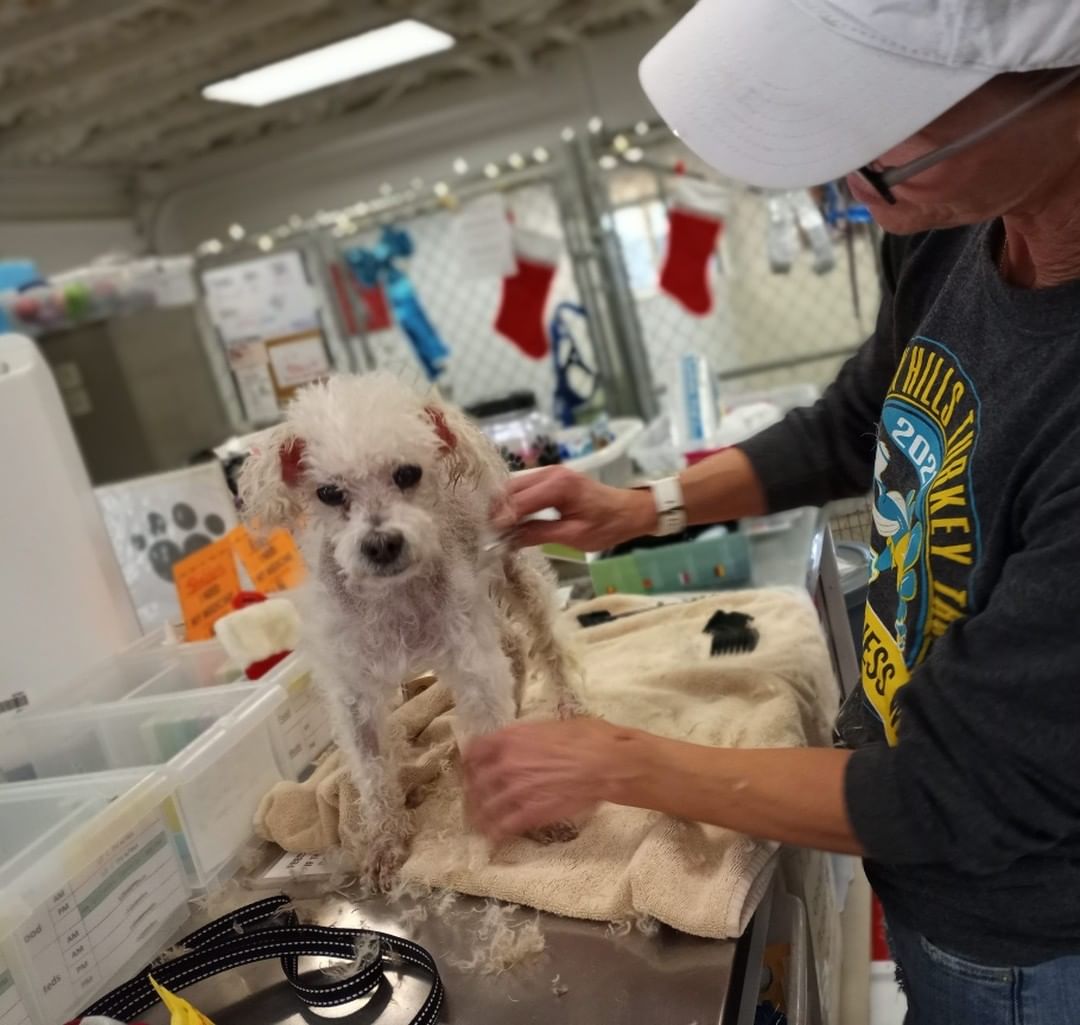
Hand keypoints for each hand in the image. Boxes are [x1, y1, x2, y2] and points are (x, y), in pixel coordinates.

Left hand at [463, 717, 644, 839]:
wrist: (606, 763)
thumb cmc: (588, 737)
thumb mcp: (552, 725)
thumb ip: (529, 736)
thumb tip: (526, 741)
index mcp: (510, 738)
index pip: (474, 751)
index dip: (470, 761)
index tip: (471, 768)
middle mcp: (505, 764)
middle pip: (475, 782)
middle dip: (473, 791)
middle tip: (475, 797)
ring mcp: (515, 790)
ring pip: (485, 807)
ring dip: (480, 815)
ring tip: (479, 822)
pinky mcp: (530, 814)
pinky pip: (503, 827)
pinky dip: (495, 834)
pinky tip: (493, 838)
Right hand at [495, 466, 655, 550]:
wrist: (630, 510)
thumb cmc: (608, 525)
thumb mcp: (574, 536)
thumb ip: (539, 534)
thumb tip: (508, 539)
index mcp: (558, 485)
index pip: (518, 501)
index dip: (501, 519)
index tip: (490, 537)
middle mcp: (551, 473)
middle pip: (511, 489)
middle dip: (498, 511)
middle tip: (490, 534)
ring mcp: (550, 472)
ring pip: (514, 486)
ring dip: (504, 506)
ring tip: (498, 529)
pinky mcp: (551, 477)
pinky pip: (525, 487)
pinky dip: (515, 502)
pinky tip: (512, 520)